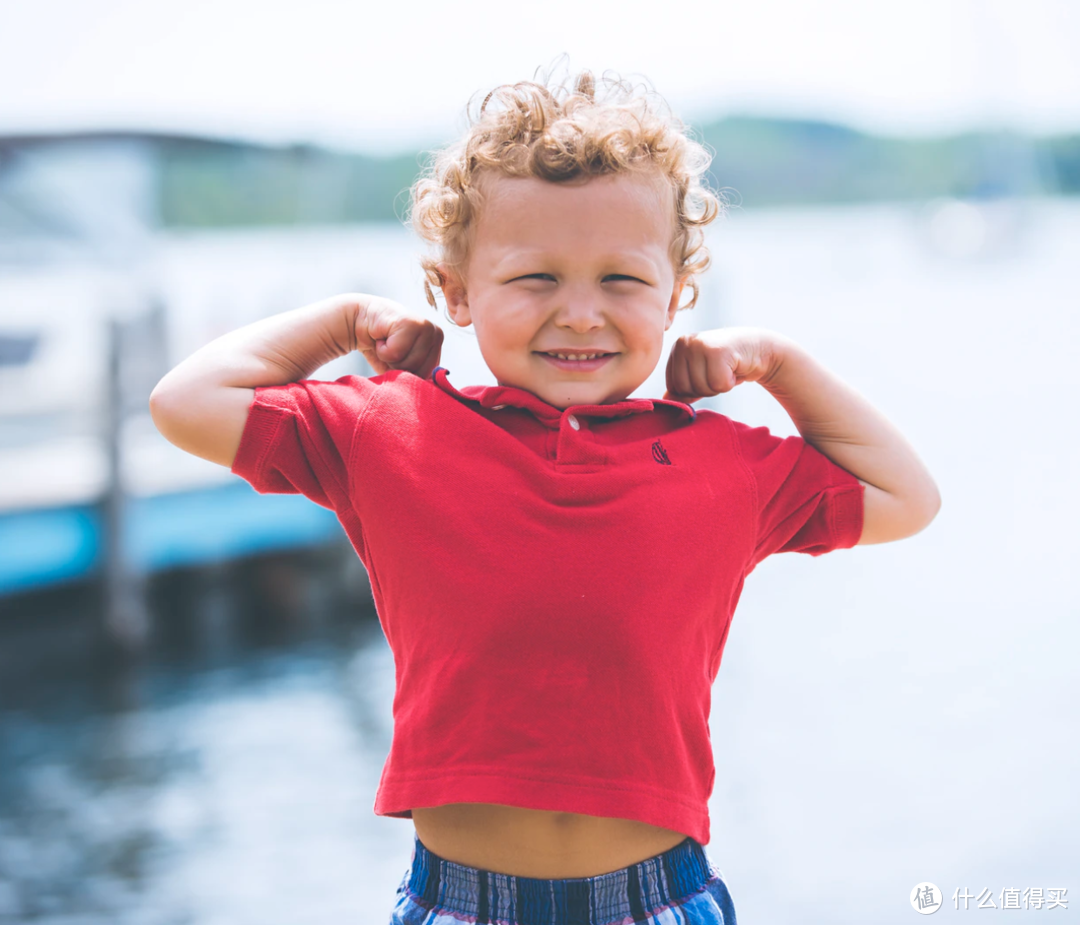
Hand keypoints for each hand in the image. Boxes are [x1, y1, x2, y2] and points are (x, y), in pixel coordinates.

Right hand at [355, 296, 443, 378]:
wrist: (358, 321)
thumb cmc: (381, 347)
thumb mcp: (401, 367)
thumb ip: (414, 378)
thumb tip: (422, 393)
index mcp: (437, 345)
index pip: (428, 377)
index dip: (407, 373)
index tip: (398, 356)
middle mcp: (437, 334)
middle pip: (420, 372)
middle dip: (398, 366)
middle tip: (390, 348)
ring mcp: (426, 327)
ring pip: (409, 364)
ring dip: (389, 358)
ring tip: (385, 342)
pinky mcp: (411, 323)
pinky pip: (396, 353)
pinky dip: (383, 350)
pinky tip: (381, 337)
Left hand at [663, 327, 787, 402]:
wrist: (758, 349)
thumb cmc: (727, 364)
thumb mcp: (700, 374)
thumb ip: (682, 387)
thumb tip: (664, 400)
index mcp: (677, 348)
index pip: (673, 387)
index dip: (693, 390)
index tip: (708, 375)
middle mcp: (685, 343)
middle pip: (685, 389)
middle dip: (706, 389)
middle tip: (719, 373)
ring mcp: (700, 345)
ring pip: (702, 388)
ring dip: (719, 386)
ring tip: (727, 369)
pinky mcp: (717, 351)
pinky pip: (718, 384)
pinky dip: (730, 383)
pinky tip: (735, 368)